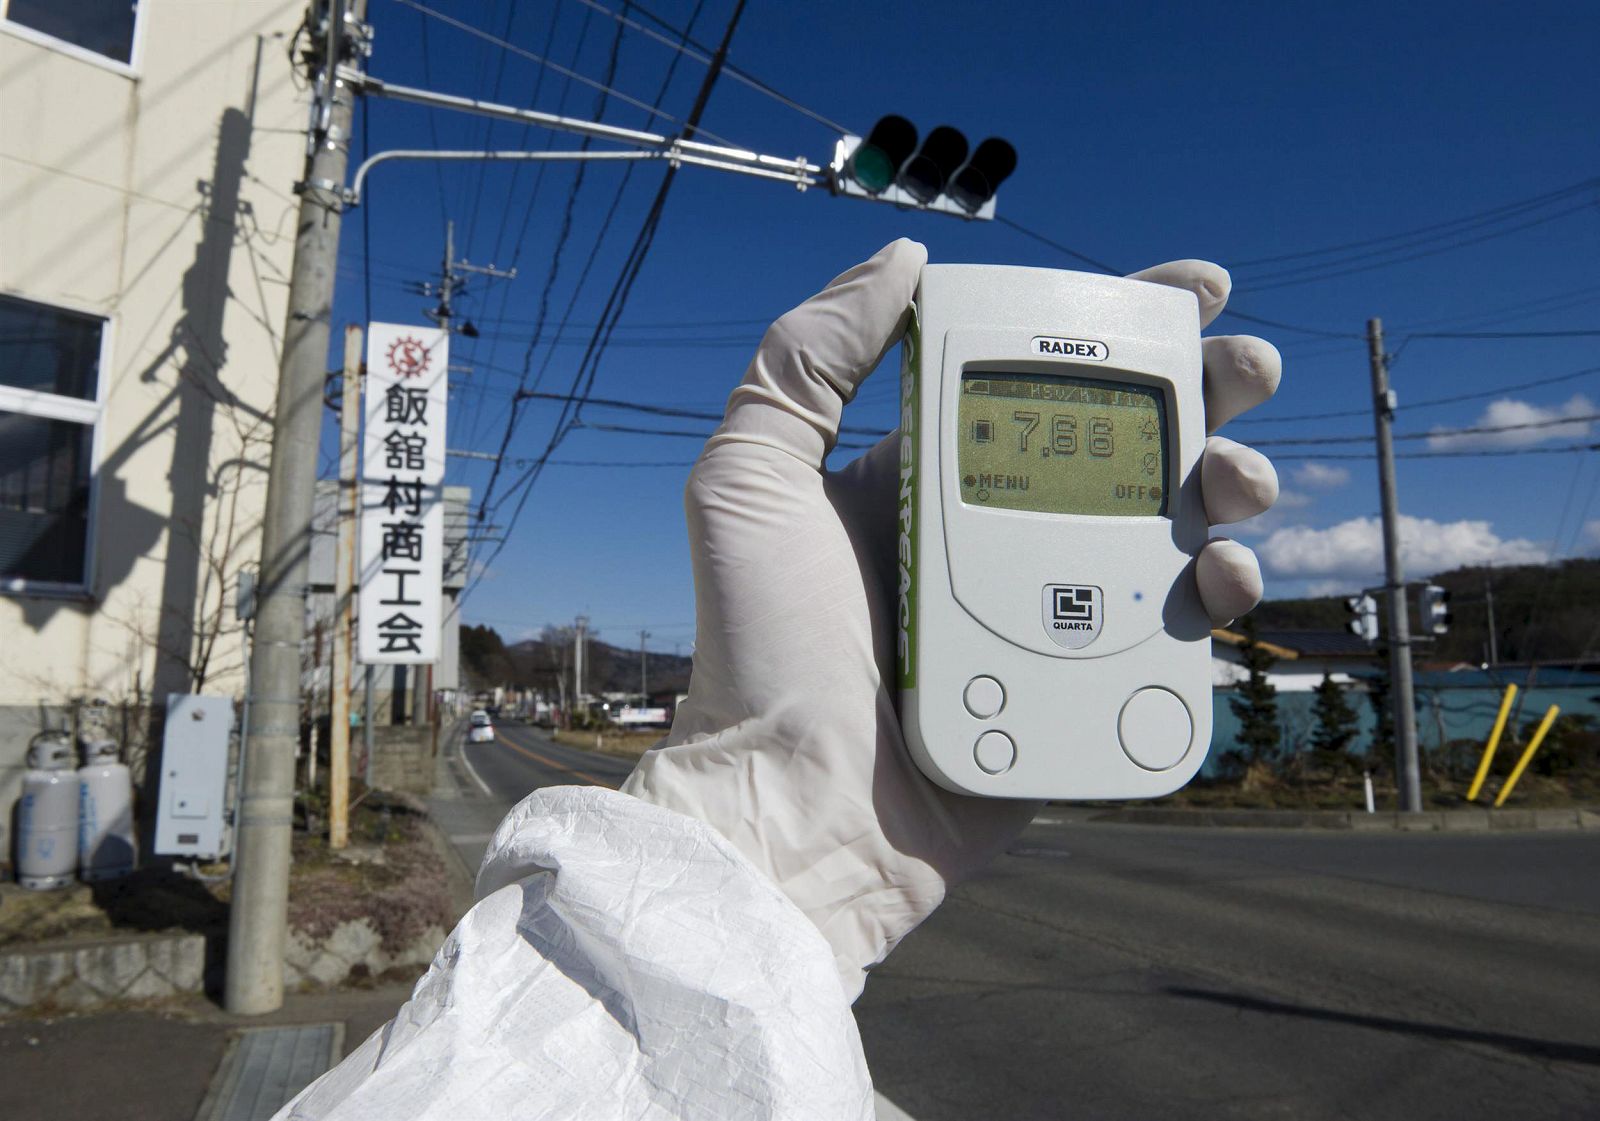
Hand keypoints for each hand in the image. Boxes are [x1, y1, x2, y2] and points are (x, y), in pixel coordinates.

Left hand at [621, 239, 1280, 999]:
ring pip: (1175, 532)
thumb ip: (807, 362)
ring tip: (1235, 481)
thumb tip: (903, 257)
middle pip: (1135, 444)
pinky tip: (1222, 578)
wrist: (793, 806)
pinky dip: (1219, 598)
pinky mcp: (1087, 693)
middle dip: (1208, 395)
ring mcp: (1053, 615)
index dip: (1126, 328)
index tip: (1197, 286)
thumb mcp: (750, 481)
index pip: (1044, 378)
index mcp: (937, 476)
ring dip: (1230, 487)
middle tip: (1246, 370)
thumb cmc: (760, 648)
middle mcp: (1004, 535)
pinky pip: (1177, 637)